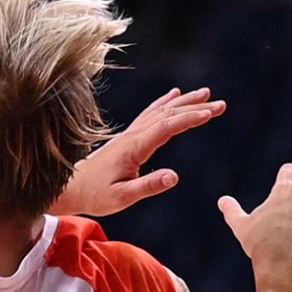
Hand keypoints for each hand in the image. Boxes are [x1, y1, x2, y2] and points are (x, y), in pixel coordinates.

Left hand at [53, 87, 225, 216]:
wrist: (71, 188)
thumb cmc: (96, 195)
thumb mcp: (122, 197)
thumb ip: (148, 186)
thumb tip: (174, 176)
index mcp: (134, 148)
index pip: (167, 128)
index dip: (189, 119)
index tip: (210, 113)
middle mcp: (133, 135)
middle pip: (168, 115)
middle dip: (195, 108)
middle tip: (221, 104)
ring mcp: (130, 134)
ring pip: (161, 111)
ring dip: (184, 102)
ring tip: (206, 94)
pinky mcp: (128, 137)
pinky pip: (151, 114)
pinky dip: (165, 102)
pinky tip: (175, 94)